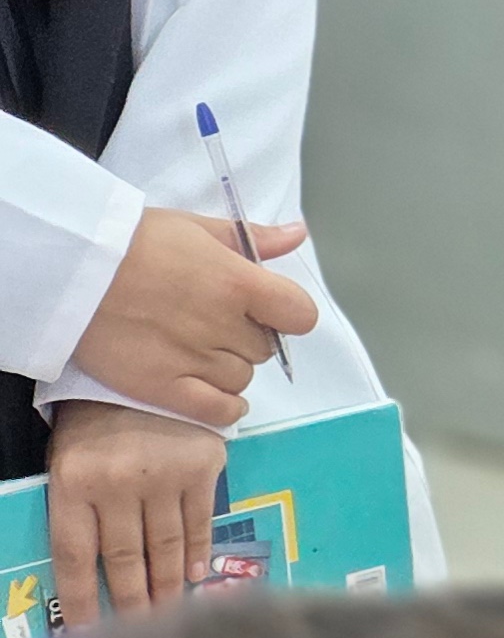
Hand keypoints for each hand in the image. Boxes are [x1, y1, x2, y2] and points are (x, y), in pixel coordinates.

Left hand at [44, 398, 228, 621]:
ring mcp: (163, 476)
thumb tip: (95, 574)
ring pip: (164, 545)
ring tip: (166, 611)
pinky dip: (196, 550)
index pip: (76, 556)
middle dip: (130, 601)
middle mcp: (118, 483)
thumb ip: (80, 511)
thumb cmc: (95, 421)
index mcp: (73, 482)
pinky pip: (198, 520)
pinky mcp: (202, 466)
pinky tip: (194, 574)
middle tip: (136, 632)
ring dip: (165, 584)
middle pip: (124, 558)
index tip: (86, 633)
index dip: (82, 600)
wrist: (142, 372)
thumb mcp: (69, 463)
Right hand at [72, 208, 312, 425]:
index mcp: (238, 283)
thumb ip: (252, 238)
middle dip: (248, 338)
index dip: (288, 314)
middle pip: (263, 348)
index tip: (268, 310)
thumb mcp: (196, 227)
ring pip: (241, 379)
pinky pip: (215, 410)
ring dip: (231, 369)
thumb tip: (298, 234)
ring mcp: (193, 359)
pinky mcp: (161, 387)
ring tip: (203, 353)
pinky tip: (223, 399)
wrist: (70, 268)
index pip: (299, 315)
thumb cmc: (132, 241)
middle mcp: (223, 325)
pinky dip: (226, 408)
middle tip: (218, 326)